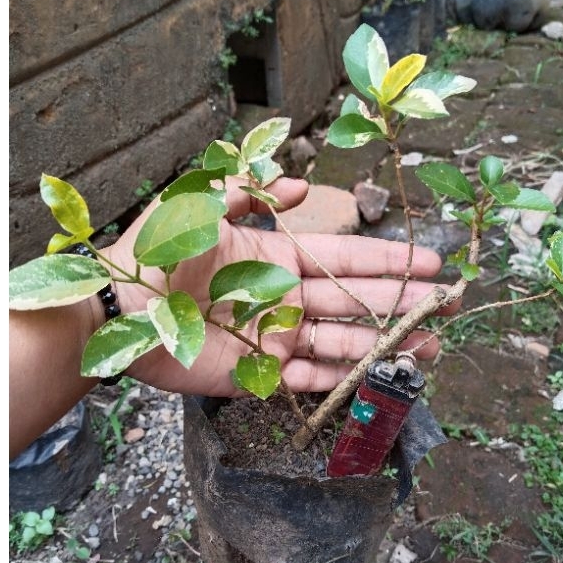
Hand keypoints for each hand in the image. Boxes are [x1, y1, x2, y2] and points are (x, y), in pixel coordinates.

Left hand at [104, 177, 460, 396]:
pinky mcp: (253, 372)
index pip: (344, 259)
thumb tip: (301, 184)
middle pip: (353, 304)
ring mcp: (271, 336)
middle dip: (399, 307)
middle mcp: (282, 297)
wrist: (117, 304)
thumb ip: (251, 188)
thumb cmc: (158, 249)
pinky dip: (326, 378)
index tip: (428, 264)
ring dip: (379, 347)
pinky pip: (300, 378)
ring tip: (425, 351)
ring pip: (337, 343)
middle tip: (445, 311)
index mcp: (277, 258)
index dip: (385, 262)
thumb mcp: (201, 201)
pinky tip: (356, 373)